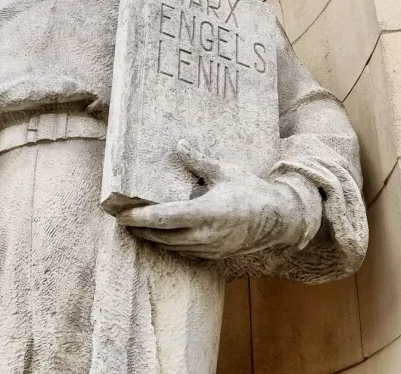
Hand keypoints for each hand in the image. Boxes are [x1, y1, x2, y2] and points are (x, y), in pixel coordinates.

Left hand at [117, 141, 307, 258]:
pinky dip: (169, 244)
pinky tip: (161, 235)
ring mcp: (210, 248)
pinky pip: (184, 251)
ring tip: (136, 227)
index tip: (122, 214)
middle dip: (140, 229)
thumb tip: (179, 145)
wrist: (278, 219)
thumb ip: (198, 162)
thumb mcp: (225, 172)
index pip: (164, 218)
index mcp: (206, 213)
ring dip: (152, 238)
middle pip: (162, 236)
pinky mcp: (214, 255)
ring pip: (172, 247)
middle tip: (122, 219)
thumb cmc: (251, 191)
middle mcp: (205, 235)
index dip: (140, 217)